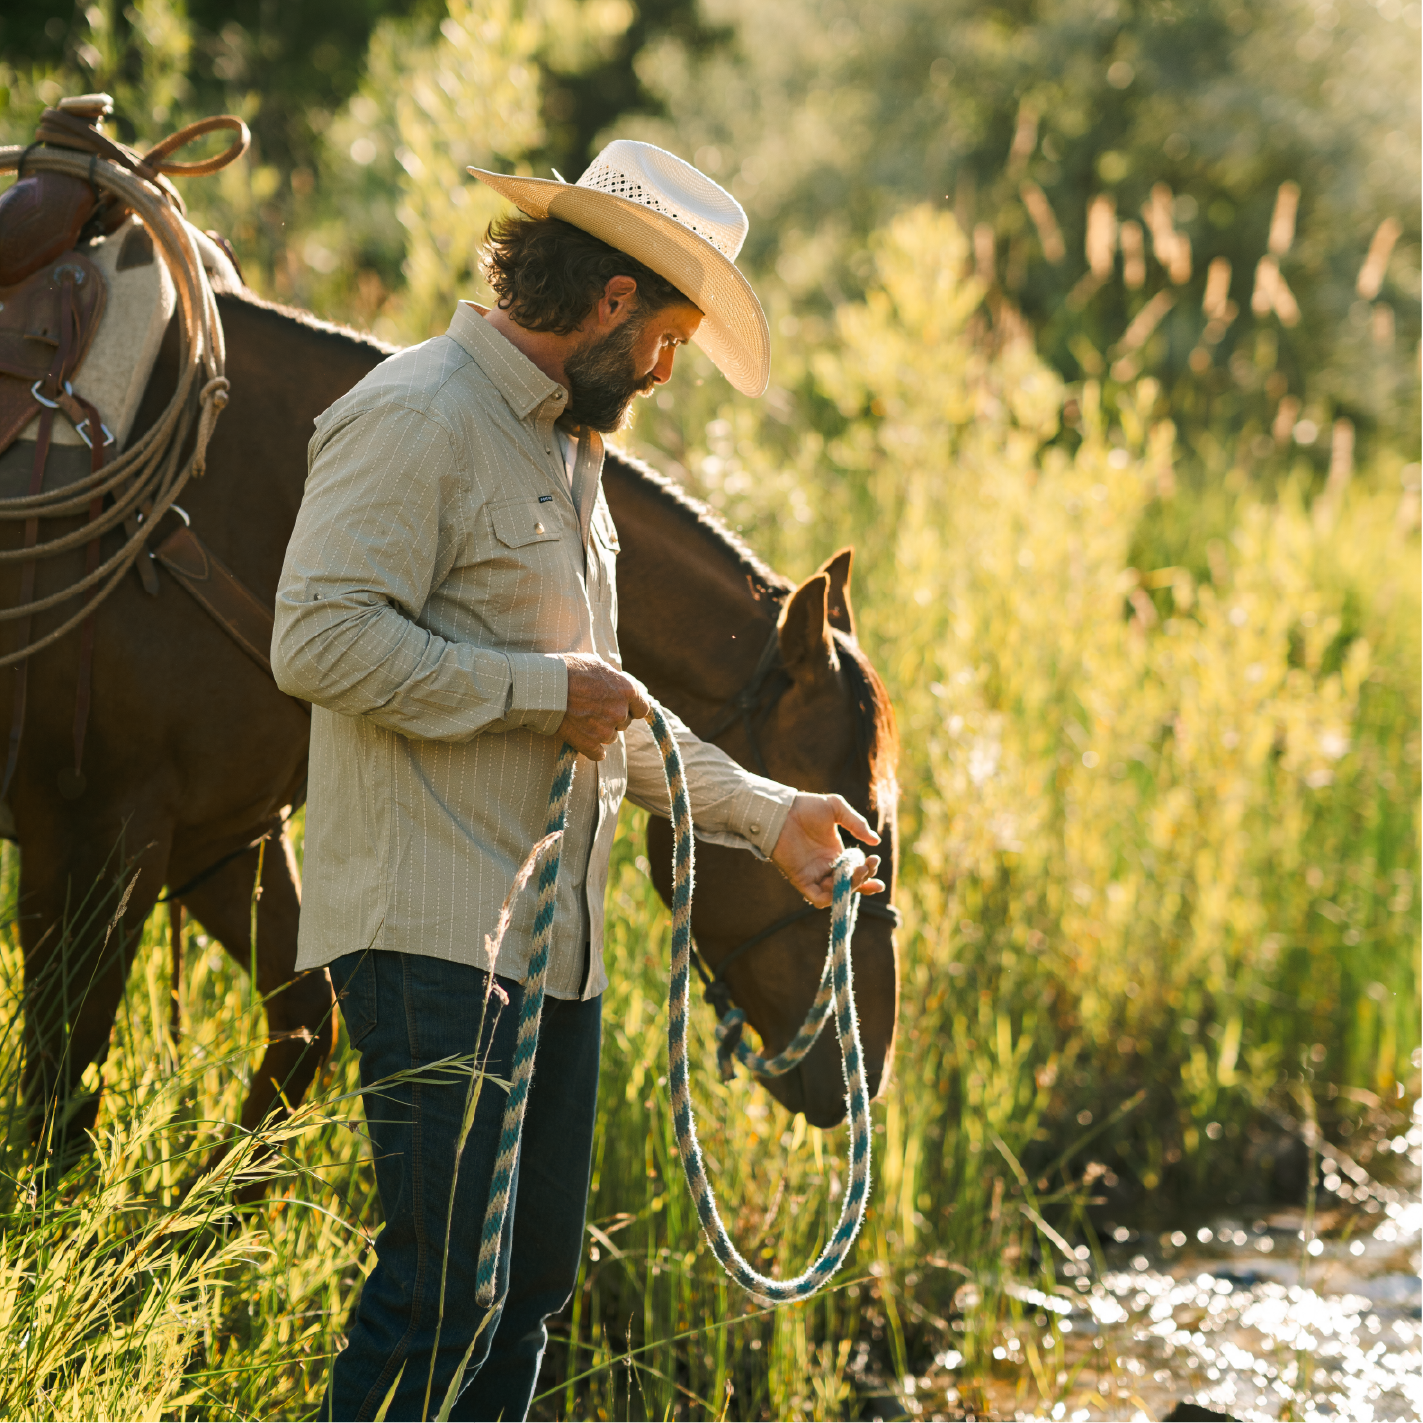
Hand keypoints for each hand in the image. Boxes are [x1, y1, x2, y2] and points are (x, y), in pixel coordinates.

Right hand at [557, 653, 649, 760]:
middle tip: (595, 710)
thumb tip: (615, 682)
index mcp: (627, 691)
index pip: (642, 708)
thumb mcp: (597, 664)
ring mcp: (605, 730)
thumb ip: (612, 678)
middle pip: (624, 723)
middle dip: (613, 718)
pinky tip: (584, 739)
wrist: (546, 686)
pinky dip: (593, 749)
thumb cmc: (570, 670)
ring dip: (601, 731)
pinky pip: (598, 754)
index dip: (632, 708)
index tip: (622, 707)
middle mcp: (620, 712)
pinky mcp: (589, 744)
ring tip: (583, 720)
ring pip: (610, 737)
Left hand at [770, 793, 884, 908]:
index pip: (855, 871)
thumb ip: (857, 823)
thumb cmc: (805, 807)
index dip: (869, 873)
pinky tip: (839, 884)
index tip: (875, 861)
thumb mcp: (836, 808)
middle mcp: (826, 867)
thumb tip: (876, 842)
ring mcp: (814, 875)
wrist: (781, 810)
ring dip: (850, 887)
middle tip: (868, 866)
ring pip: (836, 894)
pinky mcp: (801, 880)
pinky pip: (817, 898)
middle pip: (850, 885)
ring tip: (857, 871)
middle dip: (864, 879)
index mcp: (836, 853)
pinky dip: (830, 898)